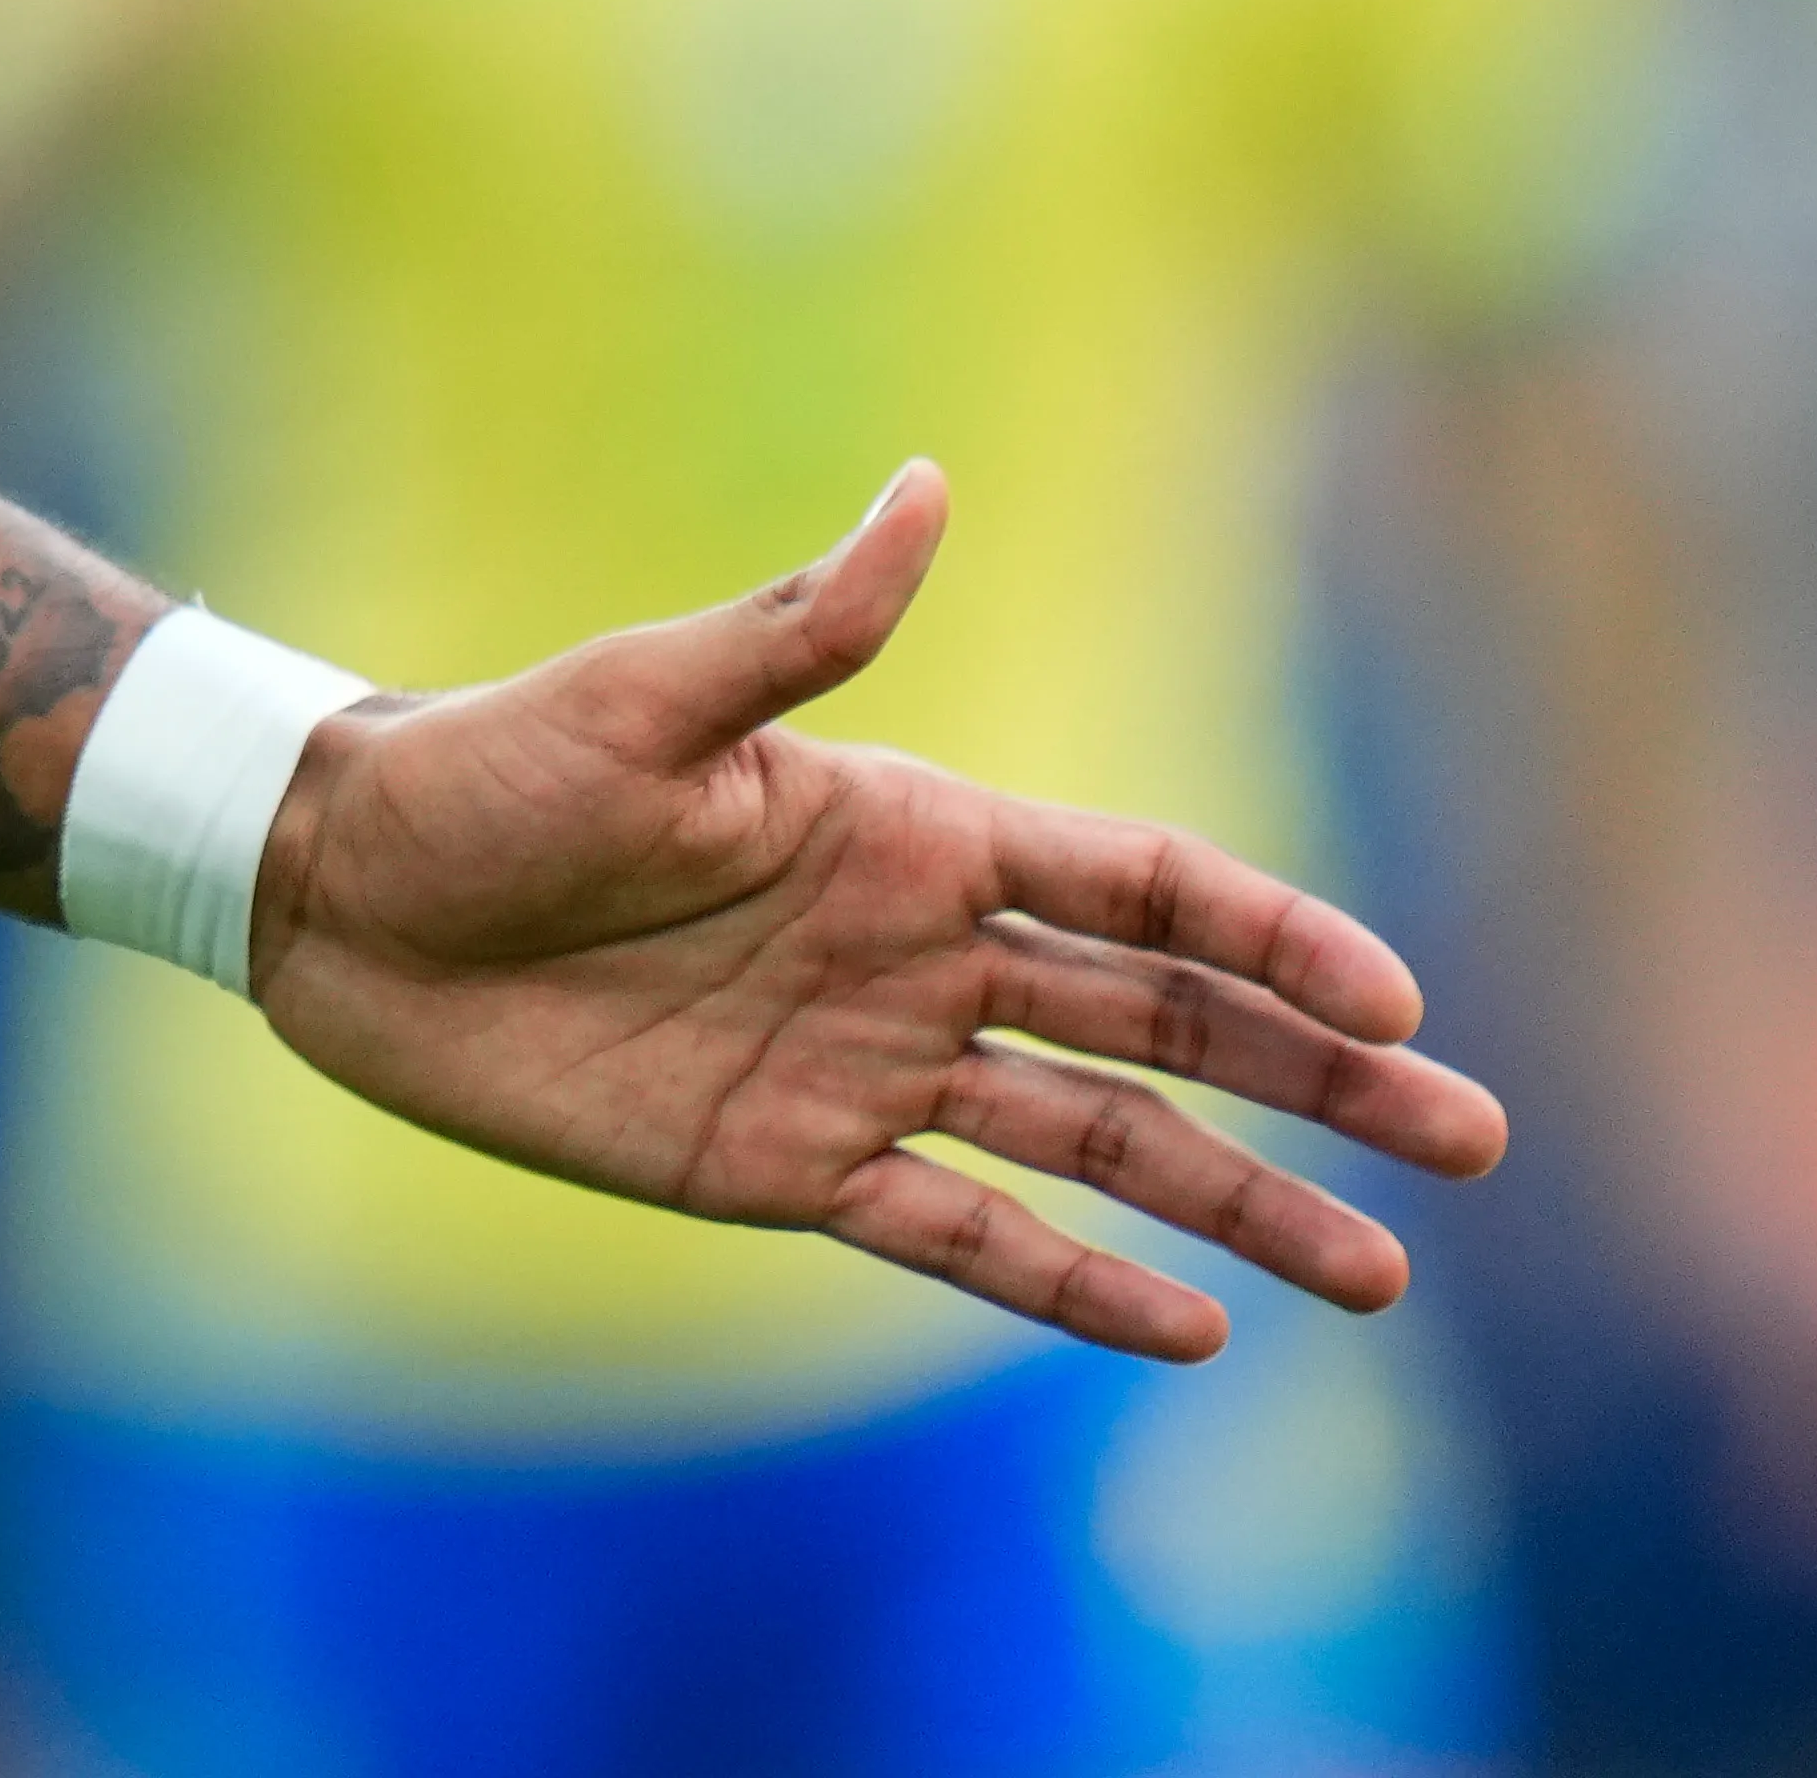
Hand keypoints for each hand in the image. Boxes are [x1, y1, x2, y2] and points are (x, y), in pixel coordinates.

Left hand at [243, 463, 1508, 1361]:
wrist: (344, 894)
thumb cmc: (483, 771)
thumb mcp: (643, 701)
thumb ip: (801, 623)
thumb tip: (927, 486)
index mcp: (912, 829)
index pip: (1147, 886)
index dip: (1279, 939)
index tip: (1399, 1006)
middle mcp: (921, 954)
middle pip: (1171, 1021)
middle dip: (1324, 1084)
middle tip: (1471, 1147)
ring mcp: (868, 1067)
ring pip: (1103, 1147)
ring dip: (1239, 1209)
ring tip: (1377, 1279)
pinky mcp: (790, 1169)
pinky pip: (963, 1236)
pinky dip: (1073, 1288)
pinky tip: (1189, 1331)